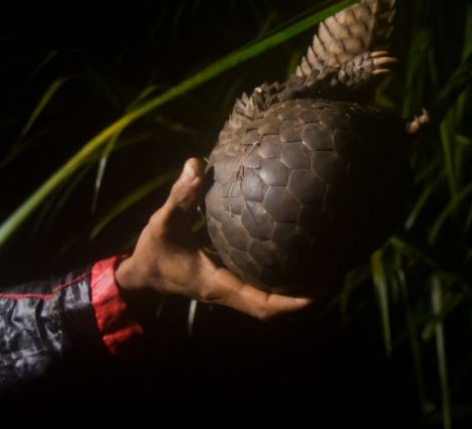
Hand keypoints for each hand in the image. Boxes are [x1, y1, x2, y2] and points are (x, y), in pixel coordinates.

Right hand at [115, 158, 311, 319]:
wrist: (139, 273)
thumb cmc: (152, 251)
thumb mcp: (162, 221)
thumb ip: (180, 195)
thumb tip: (197, 164)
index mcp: (218, 284)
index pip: (262, 304)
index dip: (292, 303)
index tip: (319, 291)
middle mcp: (227, 291)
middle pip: (272, 307)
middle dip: (302, 297)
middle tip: (332, 273)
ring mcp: (228, 288)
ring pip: (267, 298)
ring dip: (293, 289)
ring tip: (321, 264)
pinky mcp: (226, 279)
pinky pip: (258, 285)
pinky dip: (277, 277)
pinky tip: (291, 252)